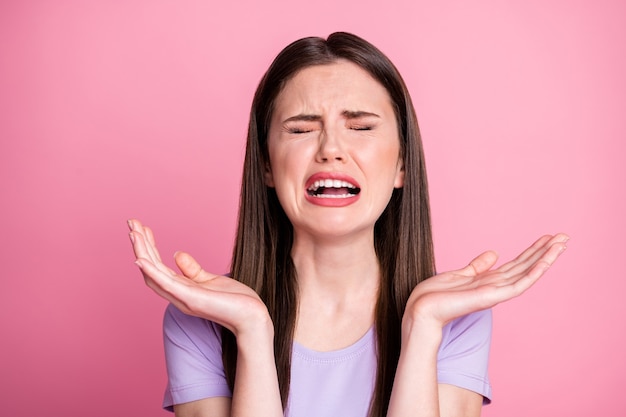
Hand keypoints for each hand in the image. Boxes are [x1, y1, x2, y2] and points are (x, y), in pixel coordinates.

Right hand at [128, 219, 271, 337]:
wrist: (252, 317)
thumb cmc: (234, 301)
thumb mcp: (210, 280)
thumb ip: (192, 269)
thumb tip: (176, 253)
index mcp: (181, 290)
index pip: (158, 266)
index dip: (149, 247)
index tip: (143, 228)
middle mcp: (177, 295)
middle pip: (150, 268)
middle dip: (140, 245)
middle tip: (132, 223)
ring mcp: (182, 298)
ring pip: (153, 274)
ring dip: (142, 252)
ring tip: (133, 233)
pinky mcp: (191, 300)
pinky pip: (166, 284)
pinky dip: (152, 271)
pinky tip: (140, 259)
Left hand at [403, 234, 568, 330]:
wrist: (421, 311)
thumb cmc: (434, 296)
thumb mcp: (458, 274)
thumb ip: (478, 266)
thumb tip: (494, 253)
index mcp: (487, 281)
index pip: (516, 264)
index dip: (532, 251)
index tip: (547, 238)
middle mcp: (495, 287)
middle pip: (526, 266)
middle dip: (545, 251)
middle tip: (565, 236)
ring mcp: (495, 293)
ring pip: (527, 273)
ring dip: (545, 259)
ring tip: (562, 244)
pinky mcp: (491, 297)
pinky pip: (518, 285)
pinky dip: (533, 273)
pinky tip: (545, 262)